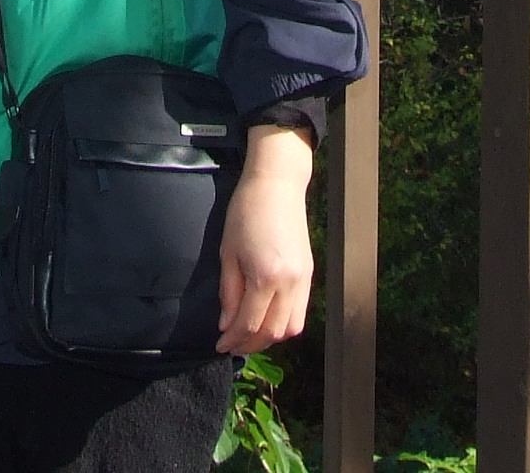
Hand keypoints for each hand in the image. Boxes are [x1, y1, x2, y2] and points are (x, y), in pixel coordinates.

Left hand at [216, 123, 314, 355]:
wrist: (277, 184)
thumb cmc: (245, 212)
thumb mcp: (228, 252)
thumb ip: (229, 292)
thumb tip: (226, 324)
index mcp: (266, 276)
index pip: (250, 323)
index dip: (233, 339)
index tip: (219, 344)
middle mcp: (290, 283)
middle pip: (272, 332)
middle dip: (250, 344)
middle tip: (231, 343)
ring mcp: (304, 280)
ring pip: (291, 328)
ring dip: (269, 337)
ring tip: (249, 334)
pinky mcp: (310, 274)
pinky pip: (300, 312)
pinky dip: (284, 323)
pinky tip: (266, 318)